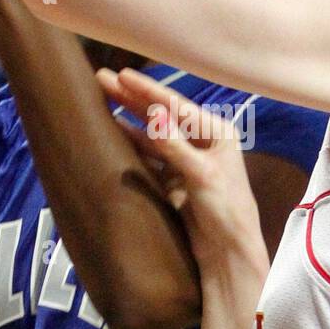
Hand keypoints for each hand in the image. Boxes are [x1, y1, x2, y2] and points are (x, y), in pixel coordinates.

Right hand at [98, 66, 268, 277]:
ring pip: (152, 135)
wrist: (227, 253)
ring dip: (129, 119)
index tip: (122, 75)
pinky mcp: (175, 180)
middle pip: (162, 115)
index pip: (176, 106)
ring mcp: (186, 161)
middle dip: (132, 98)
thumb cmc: (227, 211)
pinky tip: (114, 133)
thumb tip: (154, 116)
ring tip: (102, 101)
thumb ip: (176, 146)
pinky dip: (132, 146)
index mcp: (216, 133)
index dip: (147, 90)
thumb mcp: (202, 175)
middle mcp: (202, 142)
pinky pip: (149, 158)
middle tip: (102, 79)